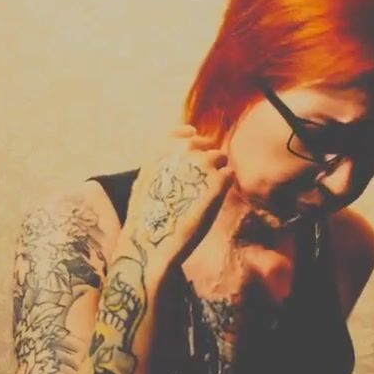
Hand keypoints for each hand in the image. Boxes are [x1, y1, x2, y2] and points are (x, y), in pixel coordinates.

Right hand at [124, 126, 232, 270]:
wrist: (152, 240)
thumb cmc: (146, 218)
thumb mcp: (144, 182)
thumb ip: (162, 166)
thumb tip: (175, 163)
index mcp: (162, 149)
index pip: (184, 132)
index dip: (191, 140)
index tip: (195, 151)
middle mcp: (183, 150)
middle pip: (206, 144)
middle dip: (206, 159)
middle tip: (202, 182)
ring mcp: (202, 164)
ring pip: (221, 158)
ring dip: (216, 173)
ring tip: (205, 195)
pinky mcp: (217, 182)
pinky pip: (229, 175)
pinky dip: (223, 187)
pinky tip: (212, 202)